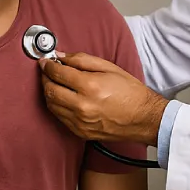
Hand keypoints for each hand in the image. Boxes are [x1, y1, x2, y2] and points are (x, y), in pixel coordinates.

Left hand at [38, 53, 166, 145]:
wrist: (144, 119)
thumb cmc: (130, 92)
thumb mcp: (109, 68)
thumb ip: (82, 60)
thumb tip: (61, 57)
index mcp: (90, 86)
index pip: (58, 73)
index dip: (48, 65)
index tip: (45, 61)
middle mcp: (82, 105)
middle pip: (50, 90)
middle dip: (45, 78)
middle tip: (47, 71)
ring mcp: (80, 121)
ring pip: (51, 105)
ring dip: (49, 92)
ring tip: (55, 83)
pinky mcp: (80, 132)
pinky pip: (59, 117)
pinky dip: (57, 106)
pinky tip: (63, 98)